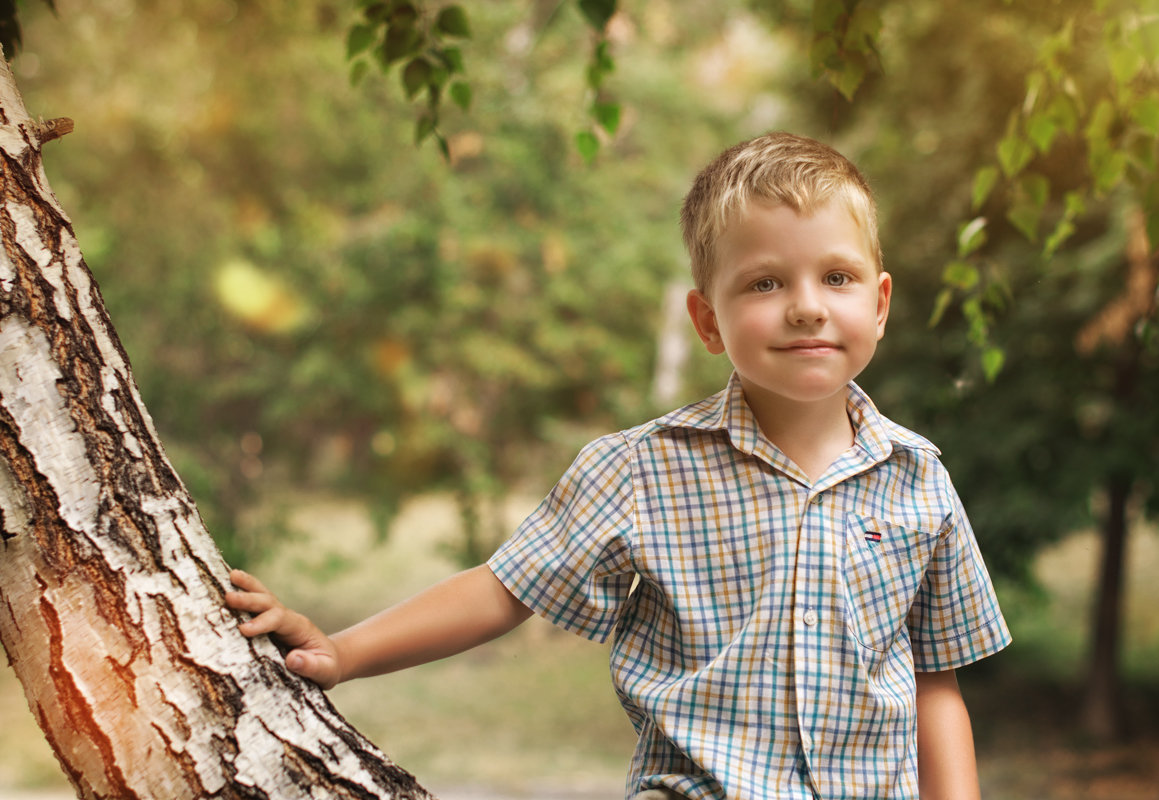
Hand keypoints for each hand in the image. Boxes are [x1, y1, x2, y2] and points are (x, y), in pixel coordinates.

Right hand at [225, 569, 342, 688]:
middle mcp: (289, 618)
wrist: (329, 660)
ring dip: (248, 586)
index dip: (262, 622)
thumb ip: (312, 666)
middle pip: (269, 603)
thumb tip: (293, 658)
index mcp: (300, 628)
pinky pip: (258, 606)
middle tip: (228, 597)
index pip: (280, 619)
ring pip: (264, 597)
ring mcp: (279, 617)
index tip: (243, 630)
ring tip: (231, 575)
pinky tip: (231, 583)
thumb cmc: (326, 667)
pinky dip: (246, 592)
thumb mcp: (325, 671)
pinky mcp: (270, 621)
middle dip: (249, 600)